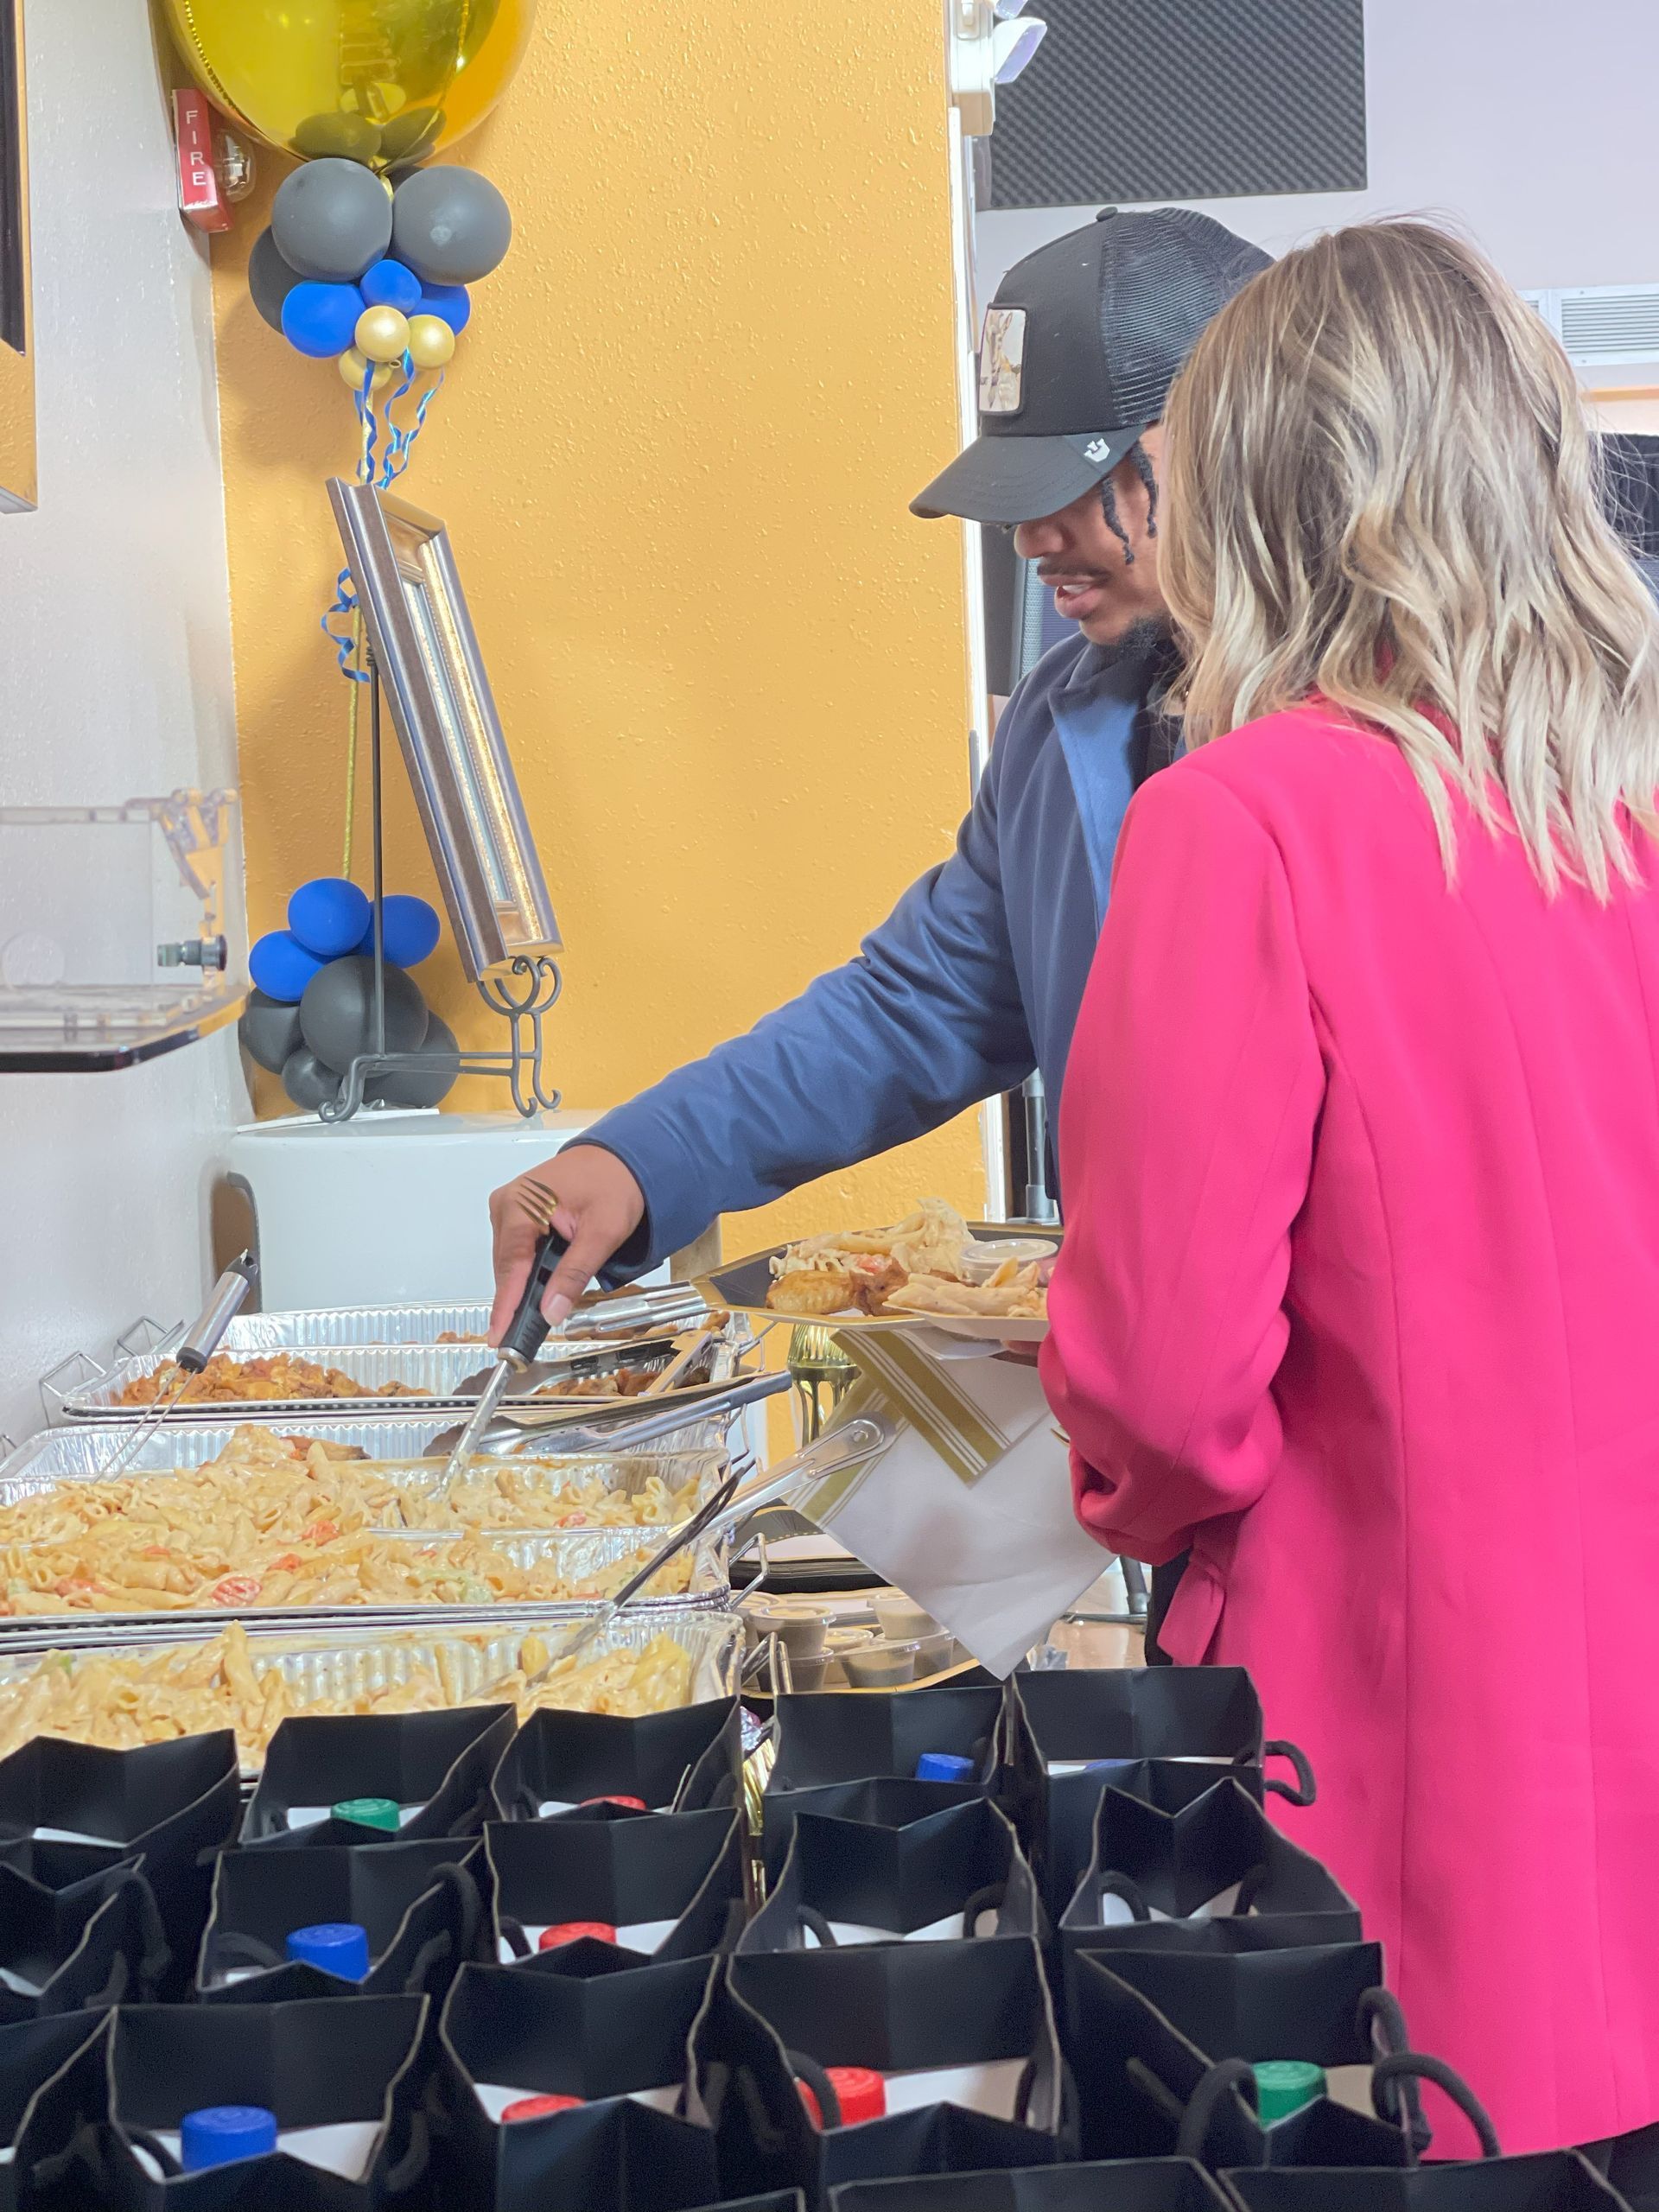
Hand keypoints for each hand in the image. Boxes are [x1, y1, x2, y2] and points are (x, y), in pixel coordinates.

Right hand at [487, 1146, 646, 1341]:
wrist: (623, 1157)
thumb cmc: (615, 1185)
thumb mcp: (602, 1233)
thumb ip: (574, 1274)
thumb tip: (551, 1312)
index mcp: (521, 1205)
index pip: (511, 1269)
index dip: (506, 1308)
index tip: (498, 1339)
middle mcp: (506, 1205)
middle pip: (507, 1267)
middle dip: (514, 1302)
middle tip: (516, 1340)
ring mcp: (510, 1207)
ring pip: (511, 1261)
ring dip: (521, 1288)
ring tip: (525, 1321)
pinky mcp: (518, 1212)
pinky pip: (518, 1249)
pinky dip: (527, 1271)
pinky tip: (536, 1290)